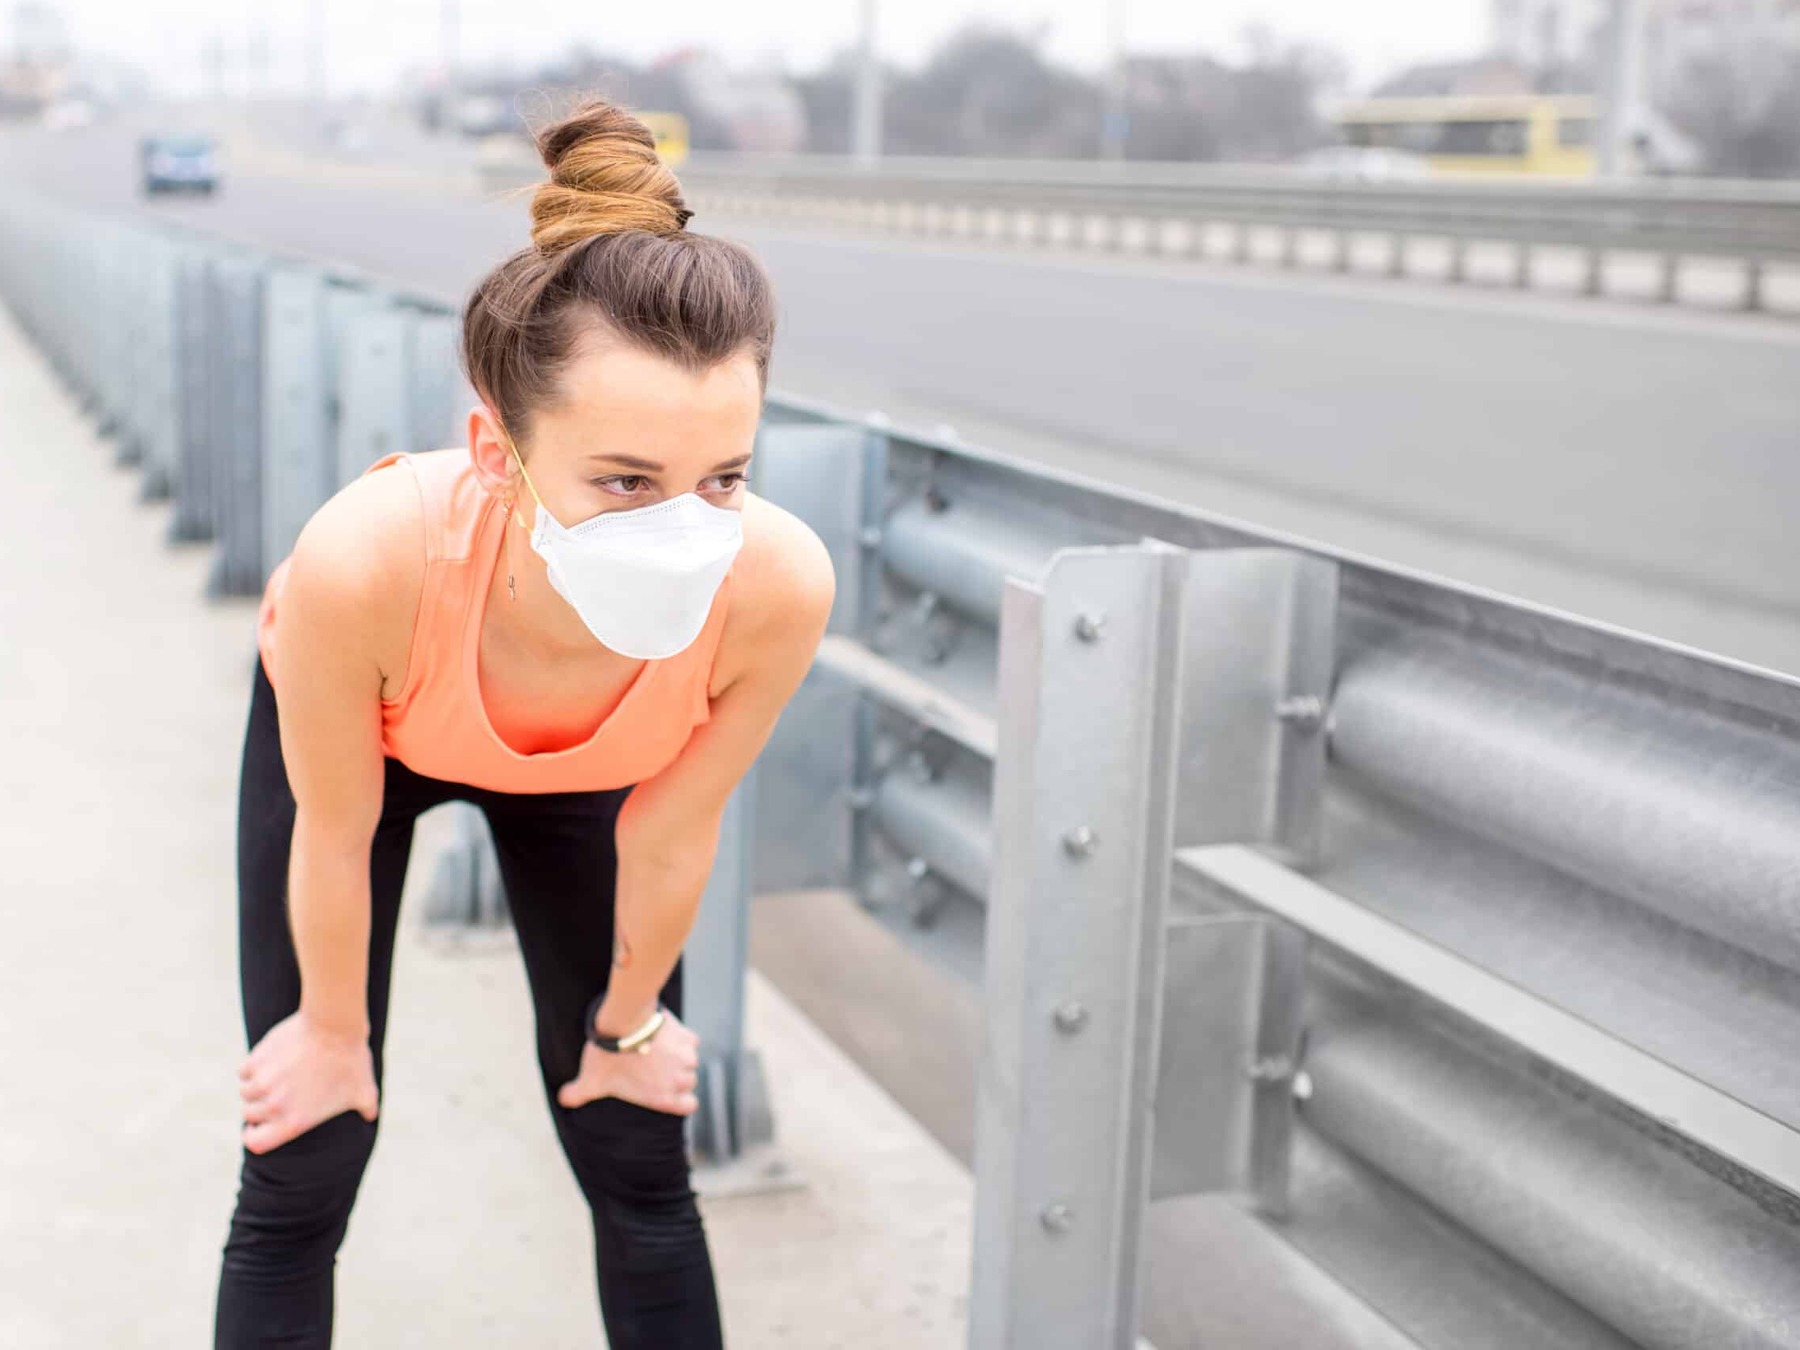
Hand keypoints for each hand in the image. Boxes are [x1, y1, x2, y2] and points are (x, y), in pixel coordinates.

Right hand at [237, 1009, 378, 1153]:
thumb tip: (371, 1116)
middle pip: (250, 1115)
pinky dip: (252, 1068)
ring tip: (273, 1078)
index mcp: (294, 1121)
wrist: (334, 1026)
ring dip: (255, 1087)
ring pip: (245, 1092)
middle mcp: (273, 1106)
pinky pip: (244, 1071)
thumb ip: (367, 1109)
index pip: (256, 1143)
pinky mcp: (256, 1060)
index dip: (253, 1137)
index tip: (255, 1129)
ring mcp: (262, 1083)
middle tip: (273, 1097)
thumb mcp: (364, 1091)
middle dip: (259, 1109)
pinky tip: (267, 1062)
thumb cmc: (350, 1061)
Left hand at [557, 1008, 700, 1116]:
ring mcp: (687, 1057)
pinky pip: (689, 1040)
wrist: (624, 1022)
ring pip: (690, 1060)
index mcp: (663, 1097)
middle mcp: (680, 1080)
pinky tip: (663, 1033)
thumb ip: (578, 1094)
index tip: (668, 1089)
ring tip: (658, 1048)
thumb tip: (563, 1100)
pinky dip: (680, 1037)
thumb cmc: (608, 1057)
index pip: (688, 1106)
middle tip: (655, 1065)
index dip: (681, 1098)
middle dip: (675, 1073)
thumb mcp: (591, 1080)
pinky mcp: (687, 1036)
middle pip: (688, 1081)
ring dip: (679, 1055)